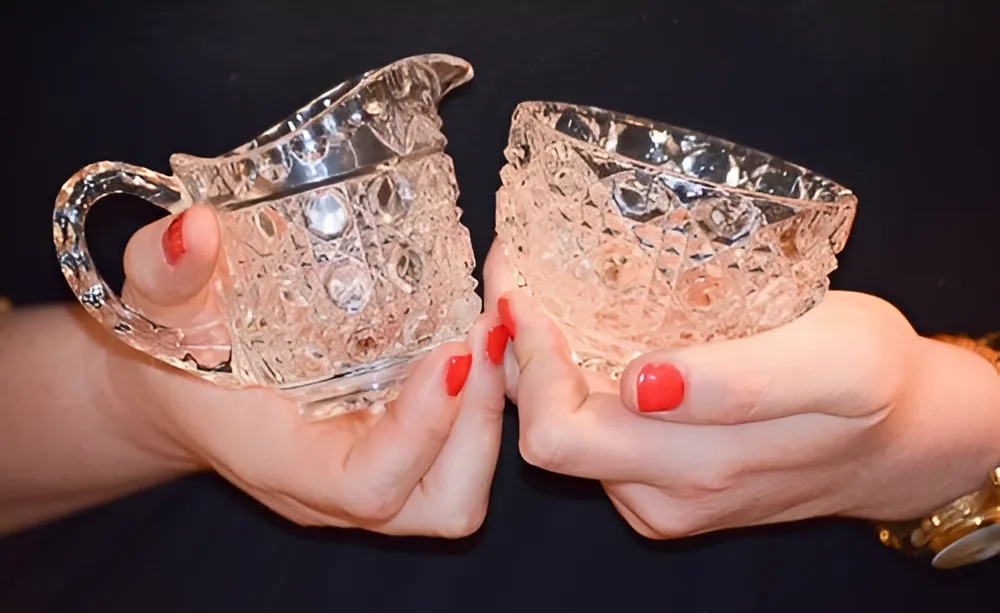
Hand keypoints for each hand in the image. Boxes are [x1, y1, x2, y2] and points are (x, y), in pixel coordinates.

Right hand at [110, 205, 509, 536]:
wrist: (184, 393)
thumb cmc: (172, 357)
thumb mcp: (161, 306)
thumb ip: (166, 273)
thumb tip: (193, 231)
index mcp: (284, 464)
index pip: (368, 484)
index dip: (420, 429)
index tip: (449, 352)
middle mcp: (339, 490)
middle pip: (443, 500)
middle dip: (479, 418)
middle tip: (487, 331)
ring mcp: (376, 476)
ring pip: (464, 483)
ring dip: (489, 410)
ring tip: (492, 328)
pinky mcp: (399, 451)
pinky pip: (463, 449)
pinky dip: (482, 397)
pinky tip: (481, 332)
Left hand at [484, 242, 999, 537]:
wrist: (900, 436)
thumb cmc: (875, 382)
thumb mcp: (836, 365)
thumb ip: (741, 384)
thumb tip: (643, 384)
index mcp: (694, 468)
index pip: (558, 430)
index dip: (526, 354)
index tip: (520, 280)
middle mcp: (662, 494)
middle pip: (542, 435)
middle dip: (517, 353)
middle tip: (514, 277)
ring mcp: (657, 496)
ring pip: (558, 435)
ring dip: (536, 366)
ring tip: (539, 293)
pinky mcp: (660, 486)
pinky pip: (587, 434)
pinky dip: (567, 381)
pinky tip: (580, 334)